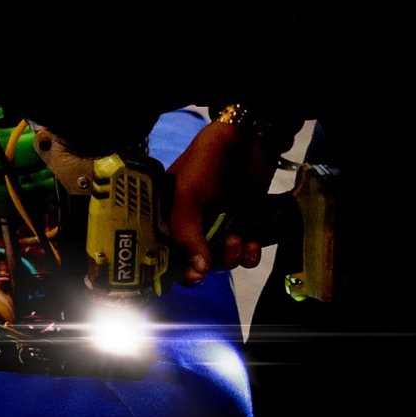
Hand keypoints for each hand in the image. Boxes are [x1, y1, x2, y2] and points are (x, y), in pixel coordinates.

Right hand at [165, 119, 277, 285]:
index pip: (163, 250)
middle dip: (208, 263)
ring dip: (231, 257)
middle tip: (217, 256)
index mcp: (166, 213)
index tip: (194, 276)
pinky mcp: (240, 226)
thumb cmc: (208, 162)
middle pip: (193, 260)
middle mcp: (188, 223)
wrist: (247, 140)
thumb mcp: (189, 193)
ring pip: (220, 260)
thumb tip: (198, 271)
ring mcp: (215, 225)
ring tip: (238, 239)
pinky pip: (243, 255)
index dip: (175, 267)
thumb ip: (187, 231)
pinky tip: (253, 244)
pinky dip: (249, 255)